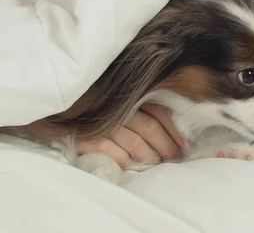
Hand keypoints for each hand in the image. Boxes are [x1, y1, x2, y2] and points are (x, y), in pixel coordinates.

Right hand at [76, 103, 192, 166]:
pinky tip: (131, 165)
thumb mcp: (122, 108)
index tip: (187, 146)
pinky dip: (124, 160)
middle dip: (166, 146)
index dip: (175, 130)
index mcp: (130, 97)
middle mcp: (118, 107)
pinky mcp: (85, 137)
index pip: (160, 112)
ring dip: (149, 156)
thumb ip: (144, 114)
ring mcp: (102, 122)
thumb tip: (174, 139)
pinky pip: (111, 150)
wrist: (57, 118)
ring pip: (135, 141)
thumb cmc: (95, 114)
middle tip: (174, 159)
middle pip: (150, 127)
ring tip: (156, 164)